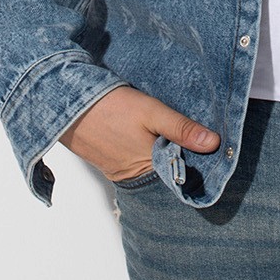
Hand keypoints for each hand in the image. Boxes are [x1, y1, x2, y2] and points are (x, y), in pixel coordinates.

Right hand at [59, 85, 219, 182]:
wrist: (65, 104)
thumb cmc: (110, 107)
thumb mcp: (152, 112)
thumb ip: (182, 129)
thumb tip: (214, 144)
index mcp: (149, 167)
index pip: (182, 171)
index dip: (197, 159)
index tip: (212, 146)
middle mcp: (135, 175)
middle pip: (165, 168)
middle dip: (179, 154)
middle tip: (194, 134)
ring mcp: (119, 170)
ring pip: (150, 164)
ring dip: (160, 151)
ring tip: (170, 132)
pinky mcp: (108, 162)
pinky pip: (134, 160)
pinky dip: (143, 149)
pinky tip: (146, 134)